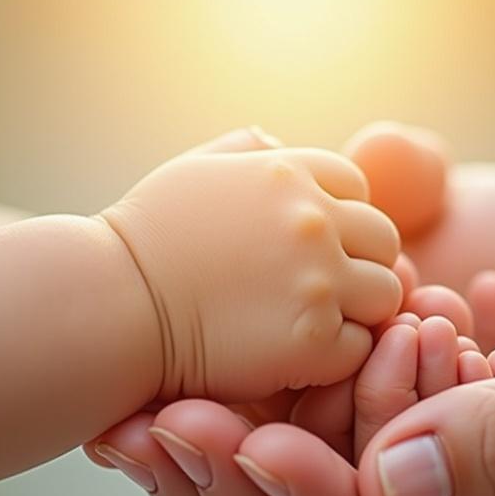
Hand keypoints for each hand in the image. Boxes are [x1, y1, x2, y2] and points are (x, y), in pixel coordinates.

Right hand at [99, 131, 402, 400]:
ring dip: (358, 311)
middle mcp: (313, 219)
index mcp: (288, 172)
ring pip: (386, 294)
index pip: (357, 187)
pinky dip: (338, 356)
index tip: (310, 249)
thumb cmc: (141, 242)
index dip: (340, 219)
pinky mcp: (313, 341)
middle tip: (320, 294)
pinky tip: (295, 356)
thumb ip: (242, 150)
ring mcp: (317, 281)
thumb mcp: (191, 171)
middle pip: (384, 240)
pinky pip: (361, 347)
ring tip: (312, 326)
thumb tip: (274, 139)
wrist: (108, 307)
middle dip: (360, 263)